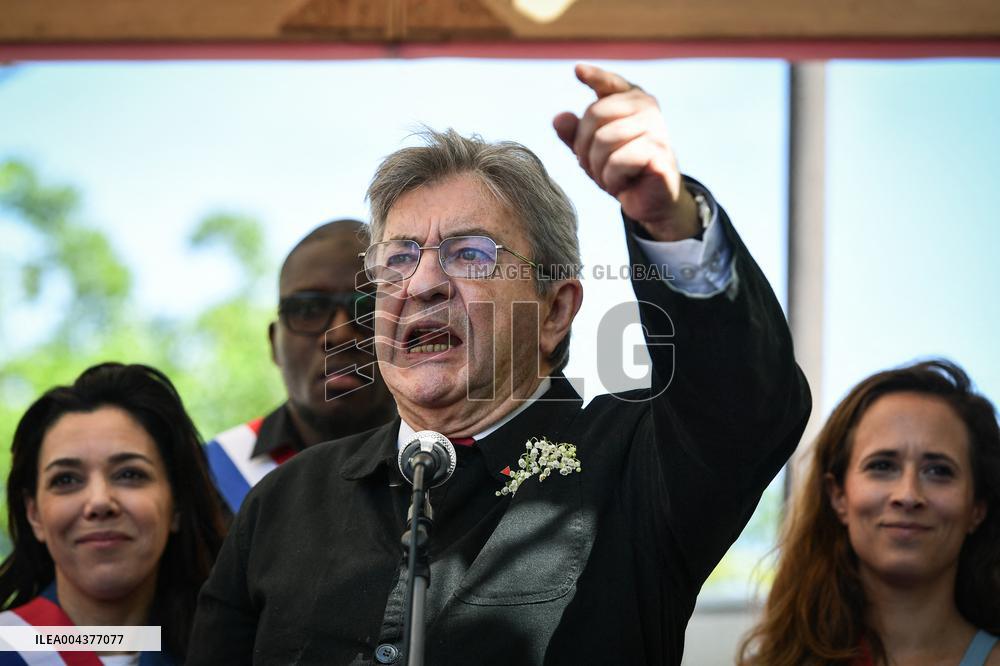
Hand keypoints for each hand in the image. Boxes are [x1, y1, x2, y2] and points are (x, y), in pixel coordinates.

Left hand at [553, 64, 698, 240]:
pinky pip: (618, 162)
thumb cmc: (620, 168)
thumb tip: (559, 118)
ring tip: (609, 177)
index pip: (609, 82)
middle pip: (594, 115)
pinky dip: (612, 179)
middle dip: (584, 147)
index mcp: (631, 99)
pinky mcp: (660, 153)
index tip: (578, 71)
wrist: (649, 198)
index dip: (595, 76)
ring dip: (598, 167)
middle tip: (594, 167)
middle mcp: (647, 107)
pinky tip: (623, 184)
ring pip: (604, 140)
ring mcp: (657, 128)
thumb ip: (574, 133)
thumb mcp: (591, 150)